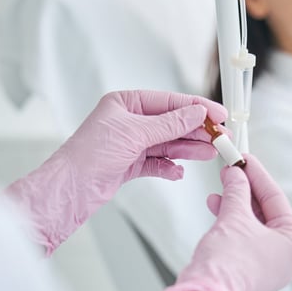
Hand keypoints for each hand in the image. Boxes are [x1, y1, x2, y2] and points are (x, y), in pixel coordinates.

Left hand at [6, 90, 226, 253]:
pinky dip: (170, 167)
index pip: (169, 102)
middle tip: (220, 137)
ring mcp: (130, 144)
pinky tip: (179, 171)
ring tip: (210, 153)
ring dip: (189, 149)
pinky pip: (158, 163)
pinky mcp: (130, 165)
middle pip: (172, 123)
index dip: (196, 107)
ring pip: (168, 144)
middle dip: (196, 131)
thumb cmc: (90, 155)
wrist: (71, 188)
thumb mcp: (135, 133)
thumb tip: (196, 112)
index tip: (218, 115)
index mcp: (125, 103)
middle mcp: (129, 121)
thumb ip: (170, 124)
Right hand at [152, 155, 291, 290]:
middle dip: (245, 190)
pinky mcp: (246, 272)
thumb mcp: (234, 217)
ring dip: (234, 205)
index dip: (258, 176)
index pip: (277, 200)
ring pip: (251, 226)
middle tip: (232, 170)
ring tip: (220, 189)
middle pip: (265, 213)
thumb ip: (236, 190)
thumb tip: (236, 175)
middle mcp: (283, 258)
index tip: (245, 159)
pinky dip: (230, 223)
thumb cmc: (228, 266)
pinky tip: (217, 209)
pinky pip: (242, 239)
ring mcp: (264, 267)